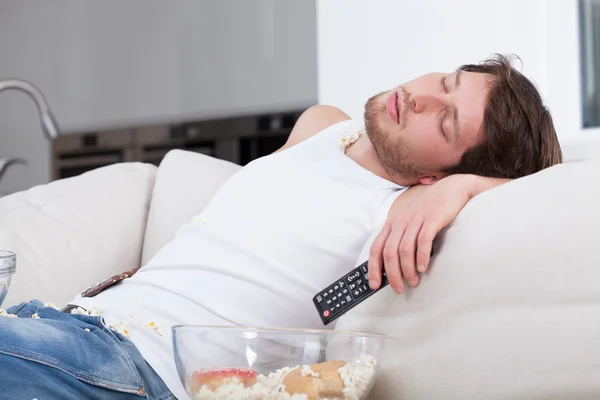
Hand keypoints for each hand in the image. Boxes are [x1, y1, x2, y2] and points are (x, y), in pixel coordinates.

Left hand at [368, 174, 505, 293]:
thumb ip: (400, 238)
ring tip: (413, 282)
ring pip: (404, 249)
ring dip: (407, 269)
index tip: (374, 285)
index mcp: (392, 224)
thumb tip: (394, 265)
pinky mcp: (431, 219)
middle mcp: (400, 221)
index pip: (376, 248)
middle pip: (389, 252)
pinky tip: (423, 268)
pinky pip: (423, 241)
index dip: (373, 268)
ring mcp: (415, 220)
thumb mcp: (409, 221)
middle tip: (398, 289)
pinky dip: (421, 257)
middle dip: (392, 274)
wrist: (450, 189)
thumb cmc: (429, 210)